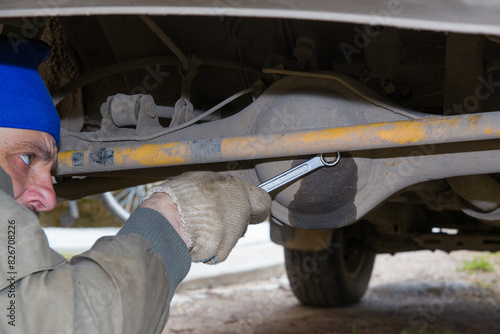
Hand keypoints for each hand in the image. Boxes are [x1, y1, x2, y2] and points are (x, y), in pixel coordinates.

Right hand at [142, 171, 270, 263]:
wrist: (161, 217)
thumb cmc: (175, 196)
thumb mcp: (198, 181)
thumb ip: (219, 189)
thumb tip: (227, 196)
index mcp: (234, 187)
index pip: (262, 201)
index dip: (256, 209)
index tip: (251, 213)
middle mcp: (237, 208)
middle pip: (244, 225)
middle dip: (232, 227)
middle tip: (212, 224)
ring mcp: (231, 229)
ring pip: (230, 240)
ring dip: (217, 239)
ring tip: (195, 229)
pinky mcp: (221, 248)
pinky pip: (217, 253)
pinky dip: (206, 251)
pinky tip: (193, 241)